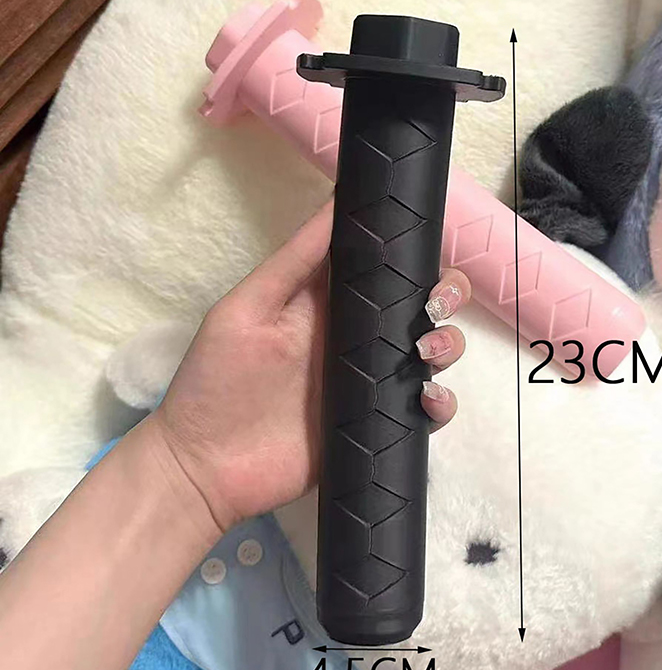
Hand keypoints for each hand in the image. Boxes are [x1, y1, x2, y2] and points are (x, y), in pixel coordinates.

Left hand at [145, 200, 471, 532]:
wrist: (206, 469)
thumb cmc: (217, 381)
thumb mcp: (247, 309)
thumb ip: (295, 261)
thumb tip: (339, 200)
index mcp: (330, 302)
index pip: (388, 267)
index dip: (418, 256)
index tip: (428, 254)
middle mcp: (360, 337)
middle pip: (424, 306)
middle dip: (447, 296)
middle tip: (432, 308)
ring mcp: (373, 382)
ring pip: (435, 352)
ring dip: (448, 344)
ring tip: (424, 355)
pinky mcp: (379, 424)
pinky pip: (427, 411)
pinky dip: (442, 404)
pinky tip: (426, 401)